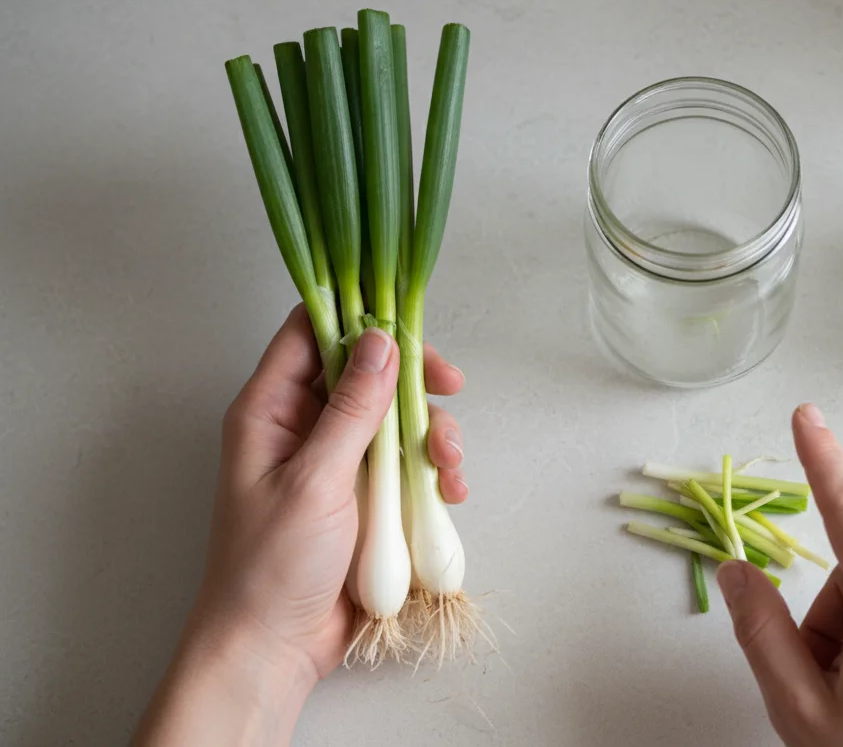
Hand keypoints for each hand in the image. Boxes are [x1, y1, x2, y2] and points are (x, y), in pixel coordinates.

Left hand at [134, 305, 468, 745]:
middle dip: (413, 380)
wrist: (275, 647)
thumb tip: (380, 341)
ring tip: (450, 465)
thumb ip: (351, 409)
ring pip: (397, 418)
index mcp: (271, 410)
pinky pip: (410, 465)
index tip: (406, 324)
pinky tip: (450, 493)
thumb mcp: (314, 479)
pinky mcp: (367, 496)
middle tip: (450, 387)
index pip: (311, 332)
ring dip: (434, 433)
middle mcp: (304, 427)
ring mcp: (338, 462)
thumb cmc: (271, 566)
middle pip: (367, 371)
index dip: (358, 317)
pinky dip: (435, 472)